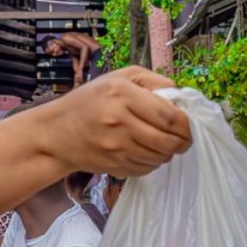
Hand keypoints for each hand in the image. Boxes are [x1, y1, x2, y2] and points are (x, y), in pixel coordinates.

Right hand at [32, 67, 190, 176]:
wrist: (56, 134)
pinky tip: (147, 151)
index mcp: (121, 95)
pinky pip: (146, 168)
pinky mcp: (114, 166)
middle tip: (185, 138)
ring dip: (169, 152)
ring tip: (164, 143)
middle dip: (183, 141)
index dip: (186, 124)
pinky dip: (153, 162)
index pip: (168, 116)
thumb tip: (180, 95)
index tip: (190, 124)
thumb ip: (152, 81)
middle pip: (168, 141)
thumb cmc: (89, 101)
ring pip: (159, 157)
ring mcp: (116, 148)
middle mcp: (119, 122)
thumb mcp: (118, 77)